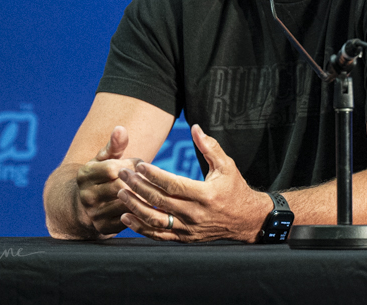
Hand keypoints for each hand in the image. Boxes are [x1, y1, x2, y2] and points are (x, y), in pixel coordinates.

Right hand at [74, 126, 143, 236]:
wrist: (85, 205)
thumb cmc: (101, 176)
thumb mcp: (104, 159)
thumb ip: (114, 145)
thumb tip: (121, 129)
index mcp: (84, 175)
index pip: (112, 169)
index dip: (131, 165)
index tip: (140, 164)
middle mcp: (86, 196)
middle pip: (120, 188)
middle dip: (139, 182)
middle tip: (152, 178)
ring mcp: (93, 214)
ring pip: (125, 205)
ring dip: (143, 197)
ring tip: (154, 190)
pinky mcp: (103, 228)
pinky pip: (127, 221)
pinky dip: (140, 212)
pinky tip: (149, 205)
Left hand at [117, 124, 270, 242]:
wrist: (246, 220)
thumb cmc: (235, 189)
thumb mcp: (227, 166)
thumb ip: (210, 147)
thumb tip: (195, 128)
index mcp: (205, 194)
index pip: (173, 185)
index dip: (154, 175)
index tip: (140, 165)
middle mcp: (195, 213)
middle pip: (159, 201)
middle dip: (138, 186)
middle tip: (123, 174)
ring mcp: (189, 228)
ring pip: (155, 220)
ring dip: (135, 207)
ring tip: (120, 193)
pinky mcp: (185, 237)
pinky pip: (159, 234)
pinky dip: (140, 227)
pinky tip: (127, 217)